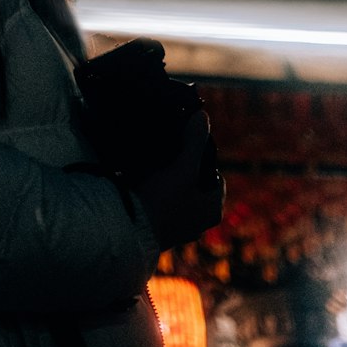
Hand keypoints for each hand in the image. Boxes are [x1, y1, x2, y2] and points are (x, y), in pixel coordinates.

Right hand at [133, 112, 223, 249]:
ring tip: (156, 161)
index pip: (215, 176)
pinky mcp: (158, 229)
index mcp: (212, 209)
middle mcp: (199, 222)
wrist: (130, 231)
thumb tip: (203, 116)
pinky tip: (143, 178)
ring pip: (178, 195)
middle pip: (196, 186)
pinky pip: (162, 204)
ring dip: (169, 180)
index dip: (204, 159)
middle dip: (185, 169)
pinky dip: (156, 192)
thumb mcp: (183, 168)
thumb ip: (194, 142)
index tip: (187, 146)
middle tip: (171, 151)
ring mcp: (178, 228)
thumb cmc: (164, 201)